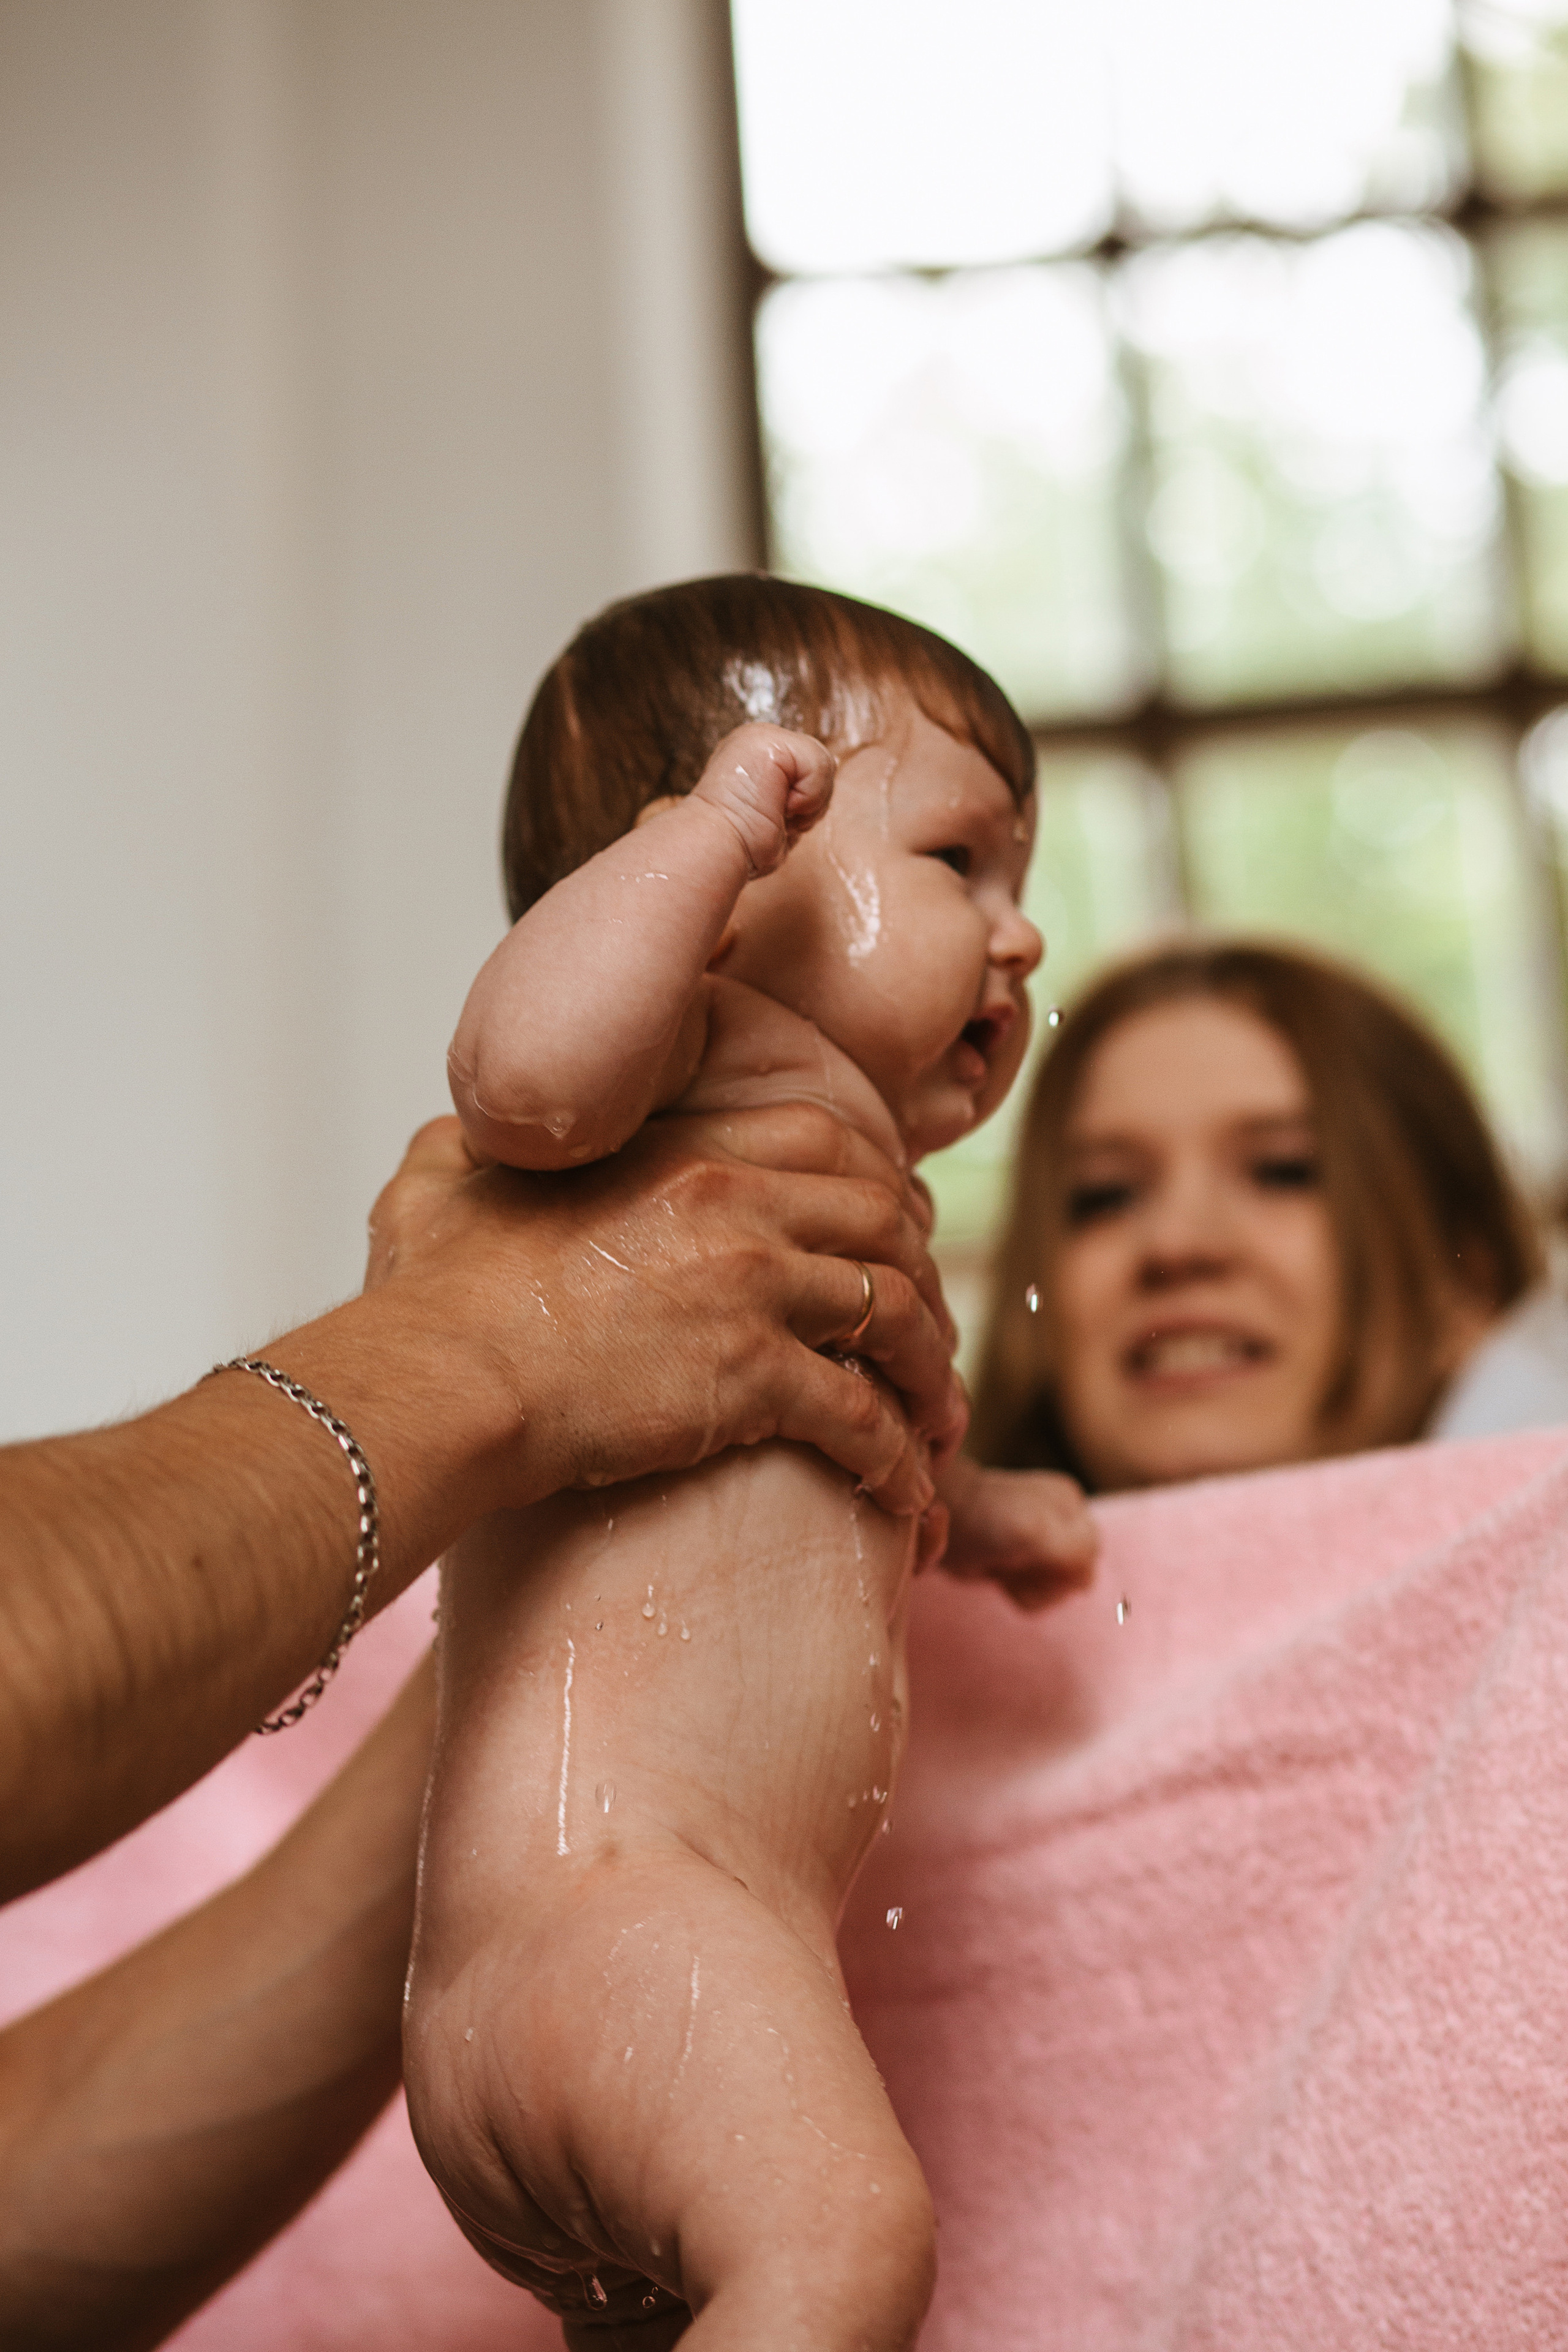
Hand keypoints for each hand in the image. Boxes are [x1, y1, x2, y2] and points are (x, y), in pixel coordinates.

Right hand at [363, 1106, 962, 1517]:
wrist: (439, 1379)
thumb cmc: (432, 1295)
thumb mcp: (444, 1177)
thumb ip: (471, 1145)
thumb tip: (456, 1139)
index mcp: (682, 1151)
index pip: (830, 1139)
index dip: (879, 1185)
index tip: (890, 1234)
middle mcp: (736, 1204)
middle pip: (885, 1224)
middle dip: (922, 1280)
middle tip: (922, 1337)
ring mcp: (752, 1287)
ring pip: (895, 1315)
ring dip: (928, 1371)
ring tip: (935, 1422)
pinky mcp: (753, 1379)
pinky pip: (864, 1415)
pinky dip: (899, 1457)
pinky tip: (906, 1493)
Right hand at [692, 723, 835, 876]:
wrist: (713, 847)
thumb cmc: (740, 843)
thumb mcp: (778, 814)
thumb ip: (801, 789)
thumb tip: (834, 765)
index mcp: (758, 754)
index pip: (812, 771)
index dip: (806, 803)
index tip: (774, 818)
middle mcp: (760, 739)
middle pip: (823, 767)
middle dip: (810, 804)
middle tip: (775, 817)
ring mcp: (764, 736)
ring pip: (825, 764)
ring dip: (808, 803)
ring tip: (774, 812)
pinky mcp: (772, 741)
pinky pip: (819, 765)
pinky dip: (807, 796)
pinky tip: (776, 805)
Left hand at [935, 1453, 1096, 1610]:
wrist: (944, 1521)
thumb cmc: (986, 1523)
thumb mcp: (1036, 1533)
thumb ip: (1076, 1552)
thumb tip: (1085, 1583)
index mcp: (1072, 1505)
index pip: (1088, 1557)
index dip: (1062, 1567)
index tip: (1031, 1554)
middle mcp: (1064, 1522)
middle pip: (1077, 1578)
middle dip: (1046, 1581)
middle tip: (1015, 1561)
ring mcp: (1045, 1545)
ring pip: (1059, 1592)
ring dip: (1031, 1589)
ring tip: (1006, 1568)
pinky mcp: (1026, 1564)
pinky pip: (1040, 1597)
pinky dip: (1023, 1595)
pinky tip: (1003, 1576)